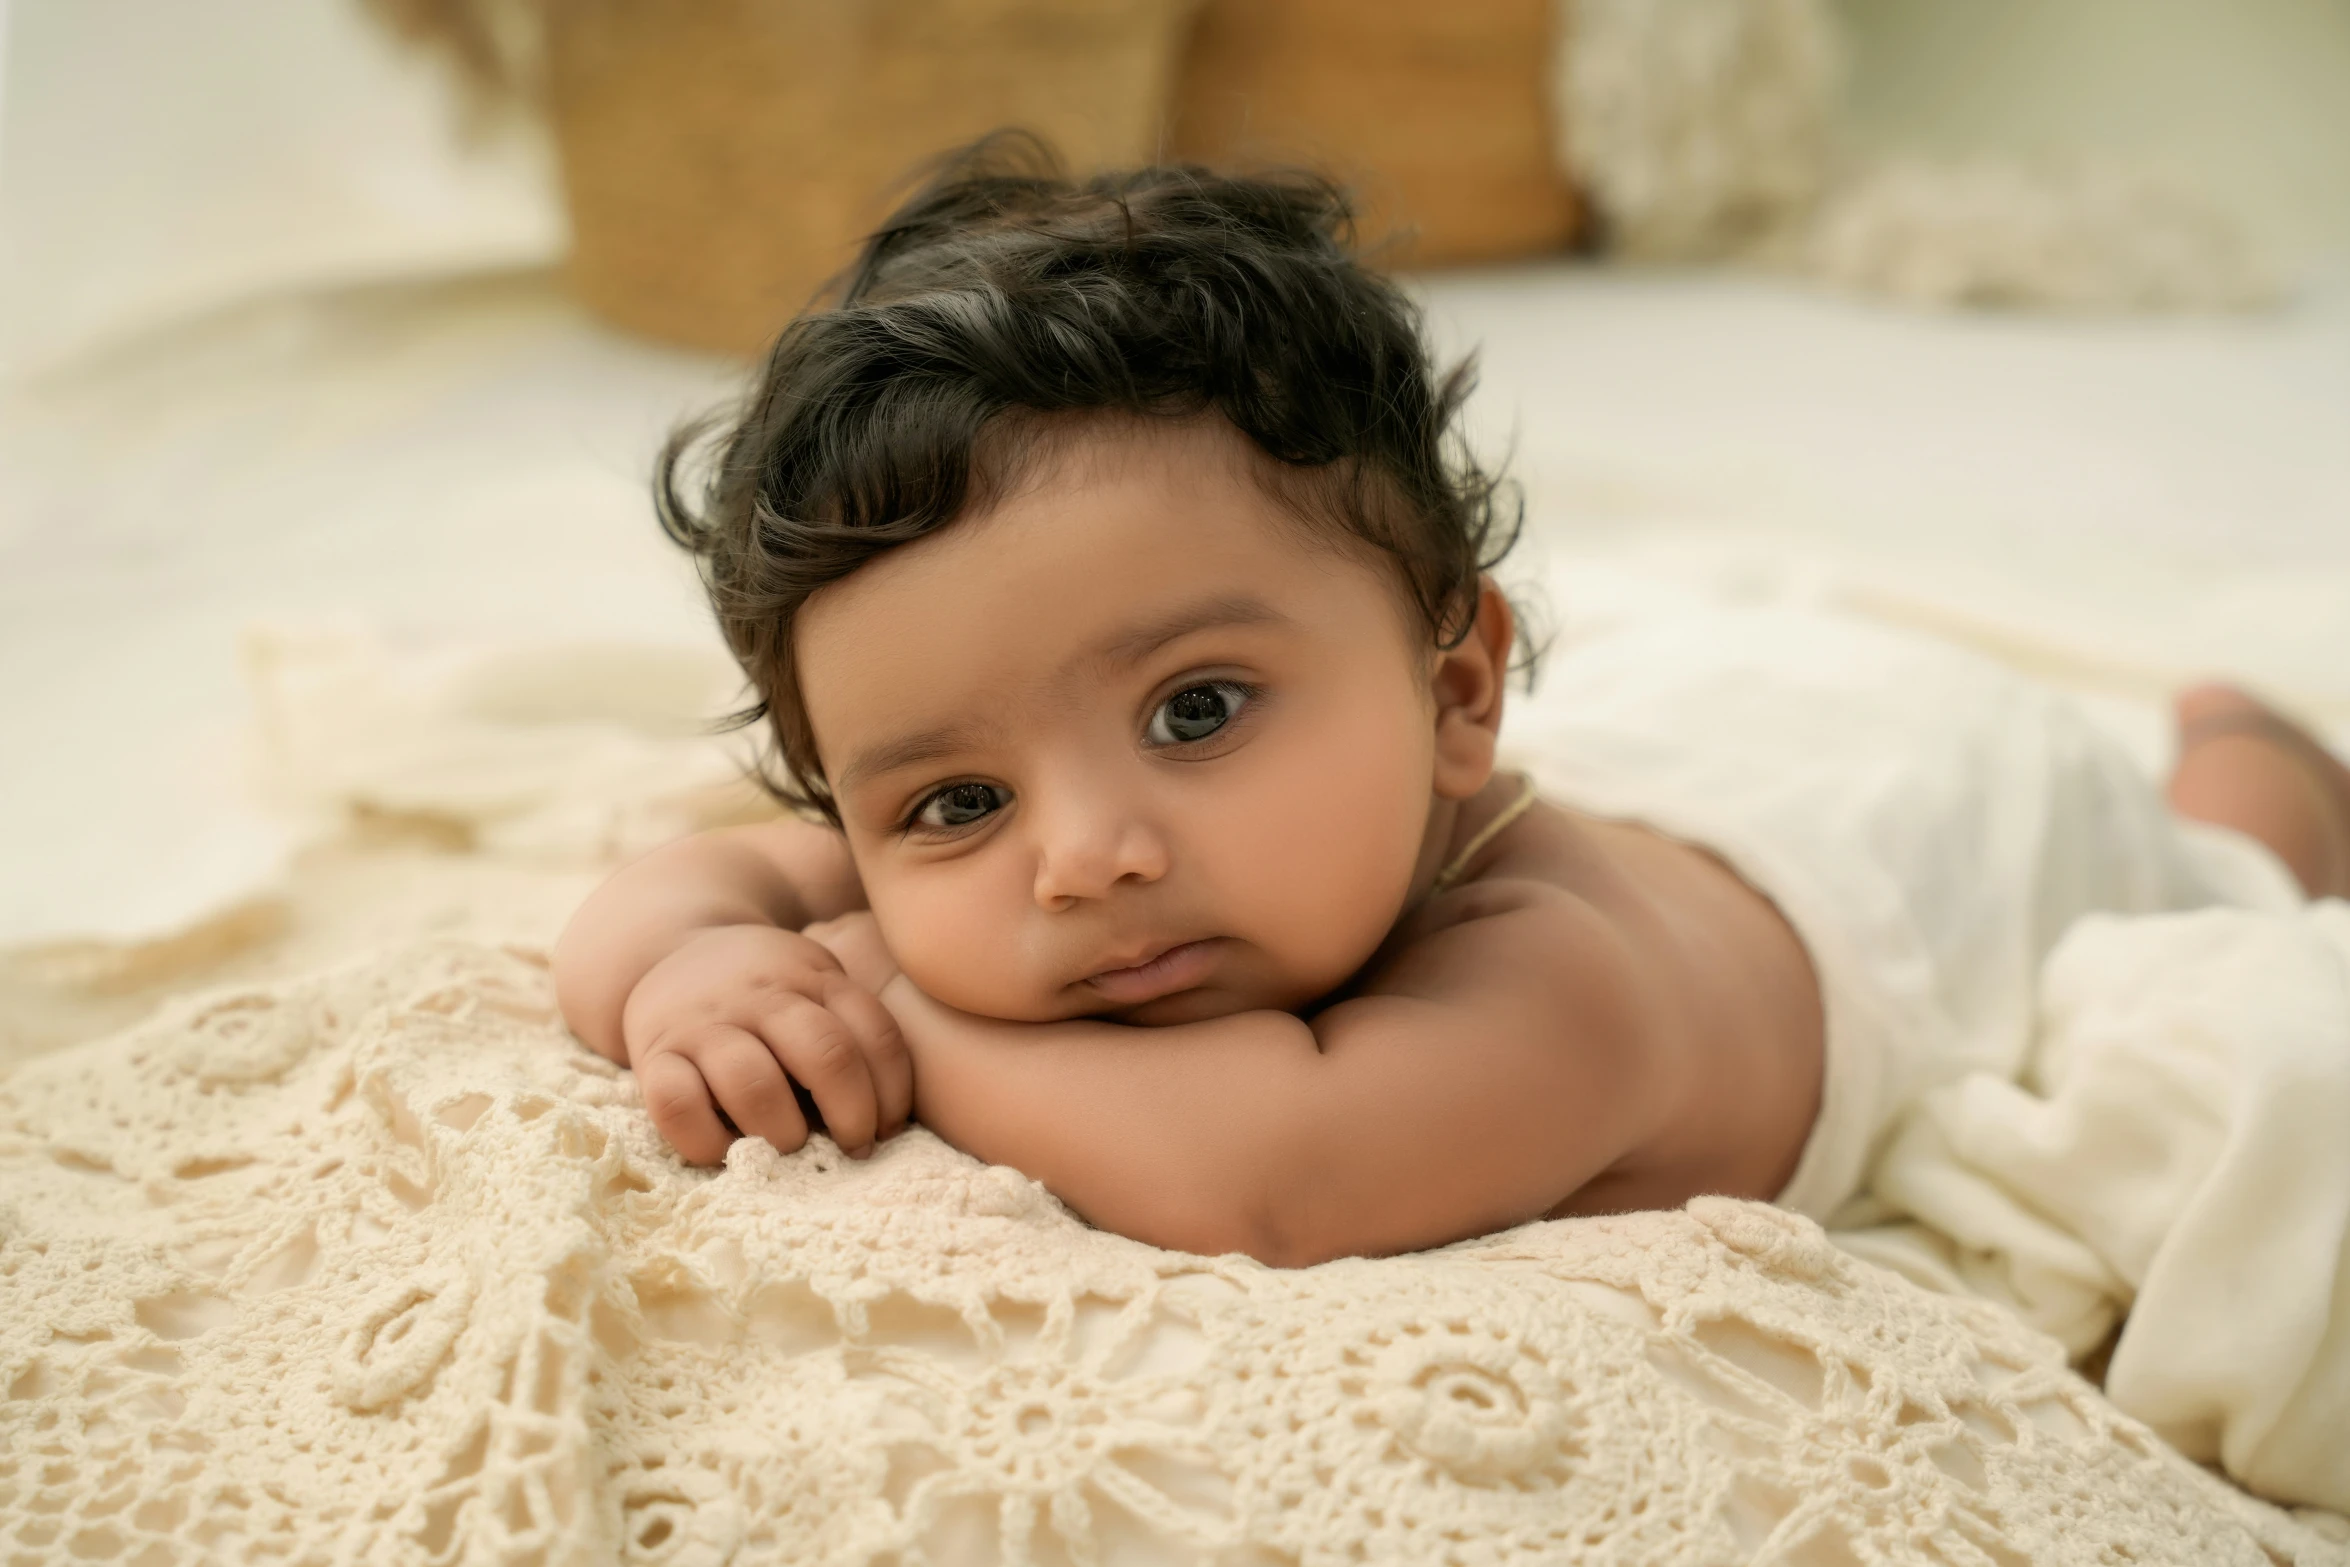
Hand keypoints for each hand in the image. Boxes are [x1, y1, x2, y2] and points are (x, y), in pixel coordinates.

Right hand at [620, 923, 910, 1164]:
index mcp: (814, 978)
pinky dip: (708, 1142)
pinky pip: (678, 1105)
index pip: (875, 1034)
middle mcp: (762, 996)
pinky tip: (726, 1151)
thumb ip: (851, 1028)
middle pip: (826, 1054)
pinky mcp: (654, 1055)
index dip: (892, 1092)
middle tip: (852, 1147)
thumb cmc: (764, 992)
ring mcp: (705, 1023)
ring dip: (783, 1131)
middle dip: (852, 1115)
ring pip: (753, 1083)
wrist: (669, 950)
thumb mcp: (815, 982)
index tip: (887, 1129)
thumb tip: (883, 1123)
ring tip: (789, 1147)